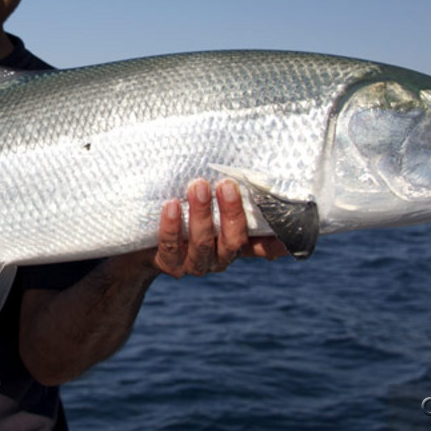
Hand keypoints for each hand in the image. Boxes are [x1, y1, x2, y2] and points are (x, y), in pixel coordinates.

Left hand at [152, 178, 288, 276]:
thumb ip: (226, 195)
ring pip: (203, 243)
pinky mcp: (169, 263)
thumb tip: (244, 167)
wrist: (143, 240)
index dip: (277, 241)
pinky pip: (171, 246)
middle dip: (231, 212)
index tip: (287, 226)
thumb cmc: (182, 213)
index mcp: (234, 243)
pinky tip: (170, 204)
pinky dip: (171, 225)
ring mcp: (195, 263)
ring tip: (198, 186)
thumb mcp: (206, 205)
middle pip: (233, 241)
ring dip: (202, 213)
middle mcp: (219, 257)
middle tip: (226, 184)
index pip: (262, 245)